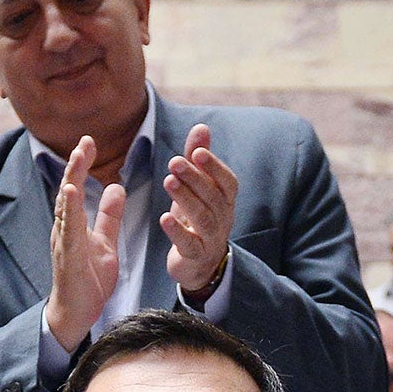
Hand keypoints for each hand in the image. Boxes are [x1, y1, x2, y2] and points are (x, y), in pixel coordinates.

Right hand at [45, 136, 124, 353]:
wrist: (77, 313)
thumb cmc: (88, 279)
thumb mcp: (106, 242)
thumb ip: (110, 217)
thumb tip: (117, 188)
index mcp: (74, 223)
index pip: (78, 187)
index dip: (82, 164)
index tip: (89, 142)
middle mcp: (65, 228)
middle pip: (69, 190)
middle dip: (76, 164)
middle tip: (85, 141)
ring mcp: (64, 241)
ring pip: (66, 205)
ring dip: (72, 180)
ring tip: (78, 157)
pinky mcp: (67, 256)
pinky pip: (68, 229)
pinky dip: (69, 209)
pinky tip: (71, 192)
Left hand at [163, 124, 238, 299]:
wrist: (201, 264)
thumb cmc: (198, 218)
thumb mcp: (199, 189)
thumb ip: (199, 160)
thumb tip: (201, 127)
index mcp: (226, 200)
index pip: (228, 182)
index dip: (214, 167)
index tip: (197, 152)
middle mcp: (223, 218)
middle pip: (212, 197)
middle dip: (194, 178)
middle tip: (174, 161)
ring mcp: (211, 239)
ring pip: (202, 218)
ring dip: (185, 198)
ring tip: (168, 181)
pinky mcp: (195, 256)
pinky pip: (189, 244)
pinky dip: (177, 231)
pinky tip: (164, 218)